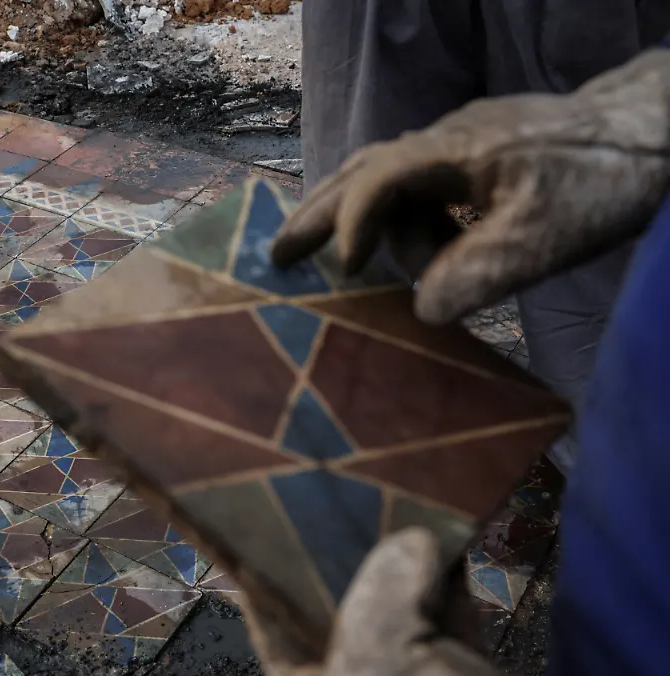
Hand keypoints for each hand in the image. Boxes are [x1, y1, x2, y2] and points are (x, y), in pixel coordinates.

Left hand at [240, 528, 553, 675]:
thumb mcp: (380, 652)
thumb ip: (383, 589)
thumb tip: (413, 541)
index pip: (277, 649)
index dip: (264, 607)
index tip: (252, 562)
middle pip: (343, 630)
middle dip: (342, 580)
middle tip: (334, 527)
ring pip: (401, 623)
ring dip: (403, 578)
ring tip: (394, 524)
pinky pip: (450, 631)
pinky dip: (448, 595)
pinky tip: (447, 555)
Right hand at [271, 49, 669, 324]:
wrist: (655, 131)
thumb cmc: (601, 179)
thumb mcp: (544, 237)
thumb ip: (478, 274)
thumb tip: (420, 313)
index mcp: (457, 151)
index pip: (380, 177)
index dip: (351, 220)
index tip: (342, 268)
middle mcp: (448, 141)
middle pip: (362, 169)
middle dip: (317, 212)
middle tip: (276, 254)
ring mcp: (462, 145)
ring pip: (389, 179)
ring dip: (368, 223)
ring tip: (352, 268)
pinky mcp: (479, 157)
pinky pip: (420, 187)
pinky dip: (404, 222)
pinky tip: (422, 255)